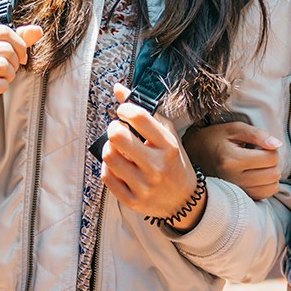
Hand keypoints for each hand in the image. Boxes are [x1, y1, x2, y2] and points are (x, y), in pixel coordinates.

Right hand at [0, 23, 44, 129]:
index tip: (21, 56)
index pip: (2, 31)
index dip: (19, 44)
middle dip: (15, 61)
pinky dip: (2, 86)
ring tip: (3, 78)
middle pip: (4, 49)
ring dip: (10, 75)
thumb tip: (37, 30)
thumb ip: (13, 40)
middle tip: (11, 70)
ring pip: (1, 66)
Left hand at [102, 85, 207, 229]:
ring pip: (109, 156)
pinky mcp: (131, 200)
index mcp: (167, 146)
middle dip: (113, 127)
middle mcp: (156, 166)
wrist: (183, 202)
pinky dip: (108, 167)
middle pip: (118, 136)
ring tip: (116, 148)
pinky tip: (117, 165)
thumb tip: (118, 88)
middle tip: (117, 129)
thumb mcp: (167, 136)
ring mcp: (143, 185)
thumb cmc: (173, 163)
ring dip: (108, 147)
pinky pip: (107, 176)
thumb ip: (144, 112)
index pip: (140, 117)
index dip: (125, 108)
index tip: (123, 111)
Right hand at [184, 121, 280, 200]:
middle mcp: (233, 179)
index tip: (259, 146)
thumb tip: (278, 145)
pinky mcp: (238, 198)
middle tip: (260, 155)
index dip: (271, 149)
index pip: (271, 158)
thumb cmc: (216, 138)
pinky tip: (255, 175)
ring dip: (270, 175)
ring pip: (272, 187)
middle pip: (274, 174)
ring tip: (257, 166)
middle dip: (272, 163)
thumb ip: (257, 134)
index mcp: (231, 159)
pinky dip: (265, 185)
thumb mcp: (234, 129)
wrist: (193, 155)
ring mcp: (235, 191)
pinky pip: (264, 195)